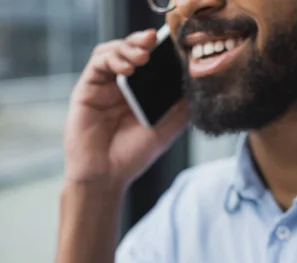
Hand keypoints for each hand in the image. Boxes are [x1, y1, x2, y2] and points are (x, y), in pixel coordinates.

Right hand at [64, 30, 189, 187]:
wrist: (106, 177)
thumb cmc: (132, 157)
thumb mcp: (165, 131)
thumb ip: (180, 109)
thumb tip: (198, 85)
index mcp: (140, 94)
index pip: (150, 62)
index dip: (160, 51)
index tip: (173, 45)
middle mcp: (121, 87)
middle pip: (131, 50)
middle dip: (143, 42)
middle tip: (155, 40)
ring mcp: (103, 86)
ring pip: (113, 51)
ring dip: (128, 47)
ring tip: (143, 55)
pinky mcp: (86, 89)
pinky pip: (98, 63)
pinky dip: (113, 58)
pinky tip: (127, 66)